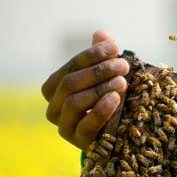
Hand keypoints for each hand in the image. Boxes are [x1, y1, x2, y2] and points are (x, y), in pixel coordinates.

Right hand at [41, 31, 128, 149]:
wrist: (119, 134)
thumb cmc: (109, 99)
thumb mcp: (108, 77)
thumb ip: (102, 57)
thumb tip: (101, 33)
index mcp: (54, 88)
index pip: (70, 66)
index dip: (91, 55)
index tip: (115, 48)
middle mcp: (53, 107)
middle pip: (70, 83)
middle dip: (98, 71)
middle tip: (123, 65)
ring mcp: (64, 126)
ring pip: (74, 102)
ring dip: (99, 89)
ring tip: (122, 81)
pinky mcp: (78, 142)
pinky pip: (85, 125)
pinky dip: (100, 110)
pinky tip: (115, 98)